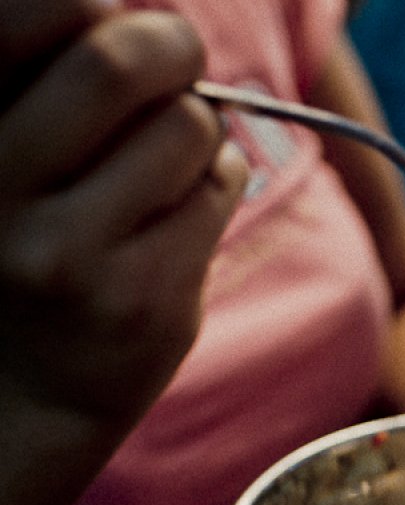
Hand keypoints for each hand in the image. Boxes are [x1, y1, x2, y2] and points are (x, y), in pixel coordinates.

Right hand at [0, 0, 246, 422]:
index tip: (102, 23)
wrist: (15, 400)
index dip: (86, 9)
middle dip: (168, 47)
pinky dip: (213, 184)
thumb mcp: (7, 156)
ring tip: (161, 166)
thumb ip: (44, 82)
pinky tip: (174, 218)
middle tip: (174, 58)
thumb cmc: (17, 243)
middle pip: (120, 61)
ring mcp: (66, 250)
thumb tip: (131, 14)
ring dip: (196, 132)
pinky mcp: (140, 297)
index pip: (29, 15)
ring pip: (188, 128)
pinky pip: (219, 190)